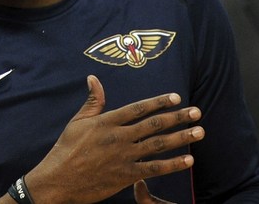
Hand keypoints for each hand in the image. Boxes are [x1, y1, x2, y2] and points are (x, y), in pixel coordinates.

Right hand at [23, 75, 203, 203]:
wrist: (59, 180)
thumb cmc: (66, 149)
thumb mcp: (77, 121)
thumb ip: (92, 101)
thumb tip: (93, 78)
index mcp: (107, 122)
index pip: (138, 109)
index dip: (158, 102)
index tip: (176, 97)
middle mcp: (119, 137)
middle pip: (154, 125)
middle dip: (178, 117)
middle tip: (197, 112)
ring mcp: (124, 157)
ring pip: (158, 145)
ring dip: (181, 137)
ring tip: (199, 131)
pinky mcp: (126, 176)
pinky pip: (154, 169)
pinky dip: (173, 164)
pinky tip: (188, 160)